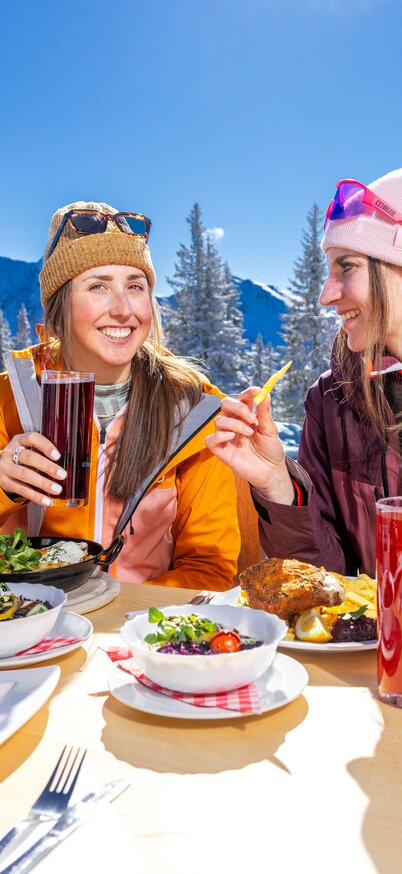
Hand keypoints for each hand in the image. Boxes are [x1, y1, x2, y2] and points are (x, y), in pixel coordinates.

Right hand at [0, 433, 66, 506]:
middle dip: (47, 466)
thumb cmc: (22, 460)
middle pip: (29, 457)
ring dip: (43, 483)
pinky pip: (21, 490)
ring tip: (57, 489)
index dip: (45, 445)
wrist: (1, 470)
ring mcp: (5, 468)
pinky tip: (47, 500)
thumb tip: (67, 464)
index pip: (32, 438)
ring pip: (24, 474)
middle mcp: (9, 452)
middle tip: (62, 474)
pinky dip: (36, 496)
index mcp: (18, 441)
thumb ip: (42, 454)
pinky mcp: (5, 482)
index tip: (58, 456)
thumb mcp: (28, 451)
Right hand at [205, 388, 293, 502]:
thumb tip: (265, 394)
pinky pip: (210, 439)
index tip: (256, 391)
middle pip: (225, 404)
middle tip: (252, 418)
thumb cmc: (270, 450)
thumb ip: (265, 414)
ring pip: (219, 421)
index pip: (241, 398)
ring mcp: (226, 437)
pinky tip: (233, 438)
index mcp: (246, 416)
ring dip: (235, 424)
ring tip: (249, 434)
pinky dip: (220, 436)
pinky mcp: (221, 450)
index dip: (247, 393)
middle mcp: (234, 423)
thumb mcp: (271, 431)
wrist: (271, 471)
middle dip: (238, 407)